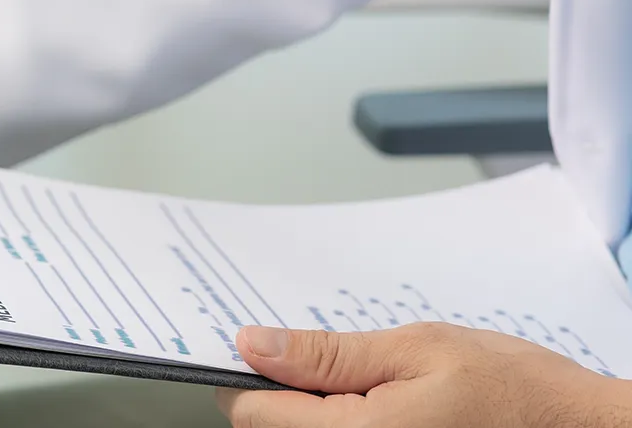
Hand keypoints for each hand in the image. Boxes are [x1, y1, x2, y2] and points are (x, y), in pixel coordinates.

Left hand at [216, 323, 631, 426]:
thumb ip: (326, 353)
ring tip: (373, 390)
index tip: (270, 349)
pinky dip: (342, 422)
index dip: (253, 374)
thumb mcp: (416, 349)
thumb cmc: (512, 390)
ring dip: (315, 413)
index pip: (252, 412)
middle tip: (342, 366)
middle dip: (288, 394)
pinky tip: (379, 409)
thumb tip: (253, 345)